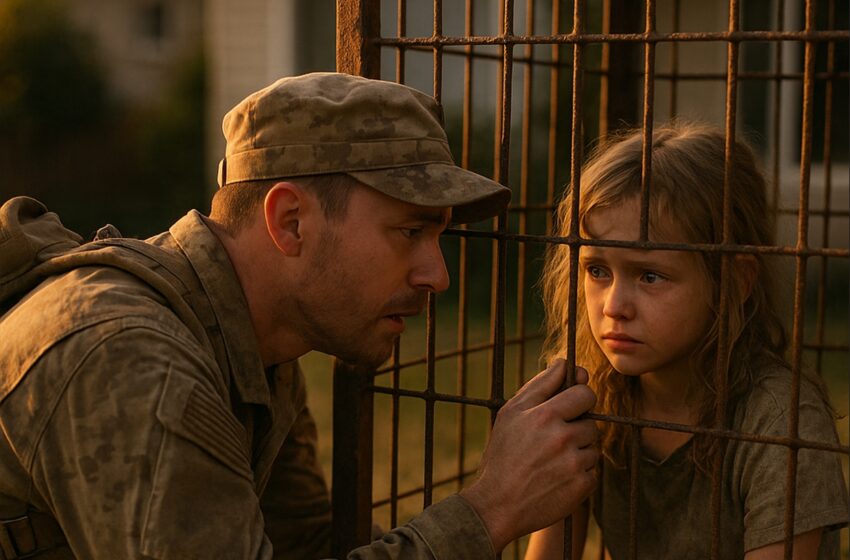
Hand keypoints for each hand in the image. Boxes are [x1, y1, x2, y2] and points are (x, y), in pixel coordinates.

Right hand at [459, 359, 597, 551]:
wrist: (498, 505)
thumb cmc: (502, 455)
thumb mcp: (511, 413)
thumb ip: (540, 385)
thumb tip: (565, 363)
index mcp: (545, 415)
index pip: (584, 393)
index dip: (578, 399)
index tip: (568, 408)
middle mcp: (563, 438)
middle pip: (591, 421)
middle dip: (577, 427)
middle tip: (554, 439)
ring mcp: (574, 464)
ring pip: (592, 447)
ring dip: (578, 452)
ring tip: (550, 462)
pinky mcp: (583, 486)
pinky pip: (593, 471)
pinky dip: (579, 474)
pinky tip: (556, 478)